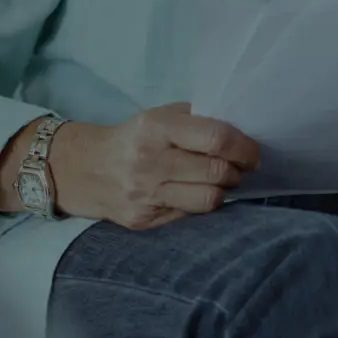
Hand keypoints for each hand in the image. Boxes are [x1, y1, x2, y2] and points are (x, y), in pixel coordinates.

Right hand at [50, 103, 260, 230]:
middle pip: (216, 172)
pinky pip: (189, 216)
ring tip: (219, 182)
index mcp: (156, 128)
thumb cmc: (133, 138)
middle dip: (237, 171)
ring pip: (207, 200)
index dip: (243, 147)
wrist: (85, 169)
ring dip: (222, 191)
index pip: (214, 139)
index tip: (252, 152)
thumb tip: (240, 129)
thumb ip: (196, 119)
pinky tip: (194, 193)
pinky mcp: (143, 221)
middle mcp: (149, 162)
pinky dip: (199, 204)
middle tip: (239, 168)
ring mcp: (145, 195)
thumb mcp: (159, 116)